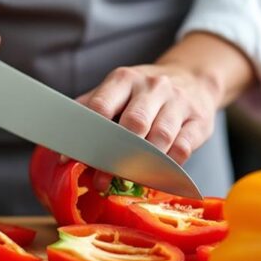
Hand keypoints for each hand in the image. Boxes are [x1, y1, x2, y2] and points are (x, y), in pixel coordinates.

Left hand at [77, 32, 253, 191]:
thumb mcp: (118, 91)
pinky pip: (182, 148)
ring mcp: (179, 103)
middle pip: (134, 124)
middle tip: (102, 180)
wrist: (194, 79)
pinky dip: (167, 167)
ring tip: (126, 182)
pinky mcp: (200, 121)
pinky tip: (156, 176)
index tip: (71, 159)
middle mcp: (153, 86)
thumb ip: (91, 112)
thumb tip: (61, 148)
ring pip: (160, 138)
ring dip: (142, 165)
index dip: (86, 136)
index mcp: (125, 79)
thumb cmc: (145, 93)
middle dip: (115, 156)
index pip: (102, 106)